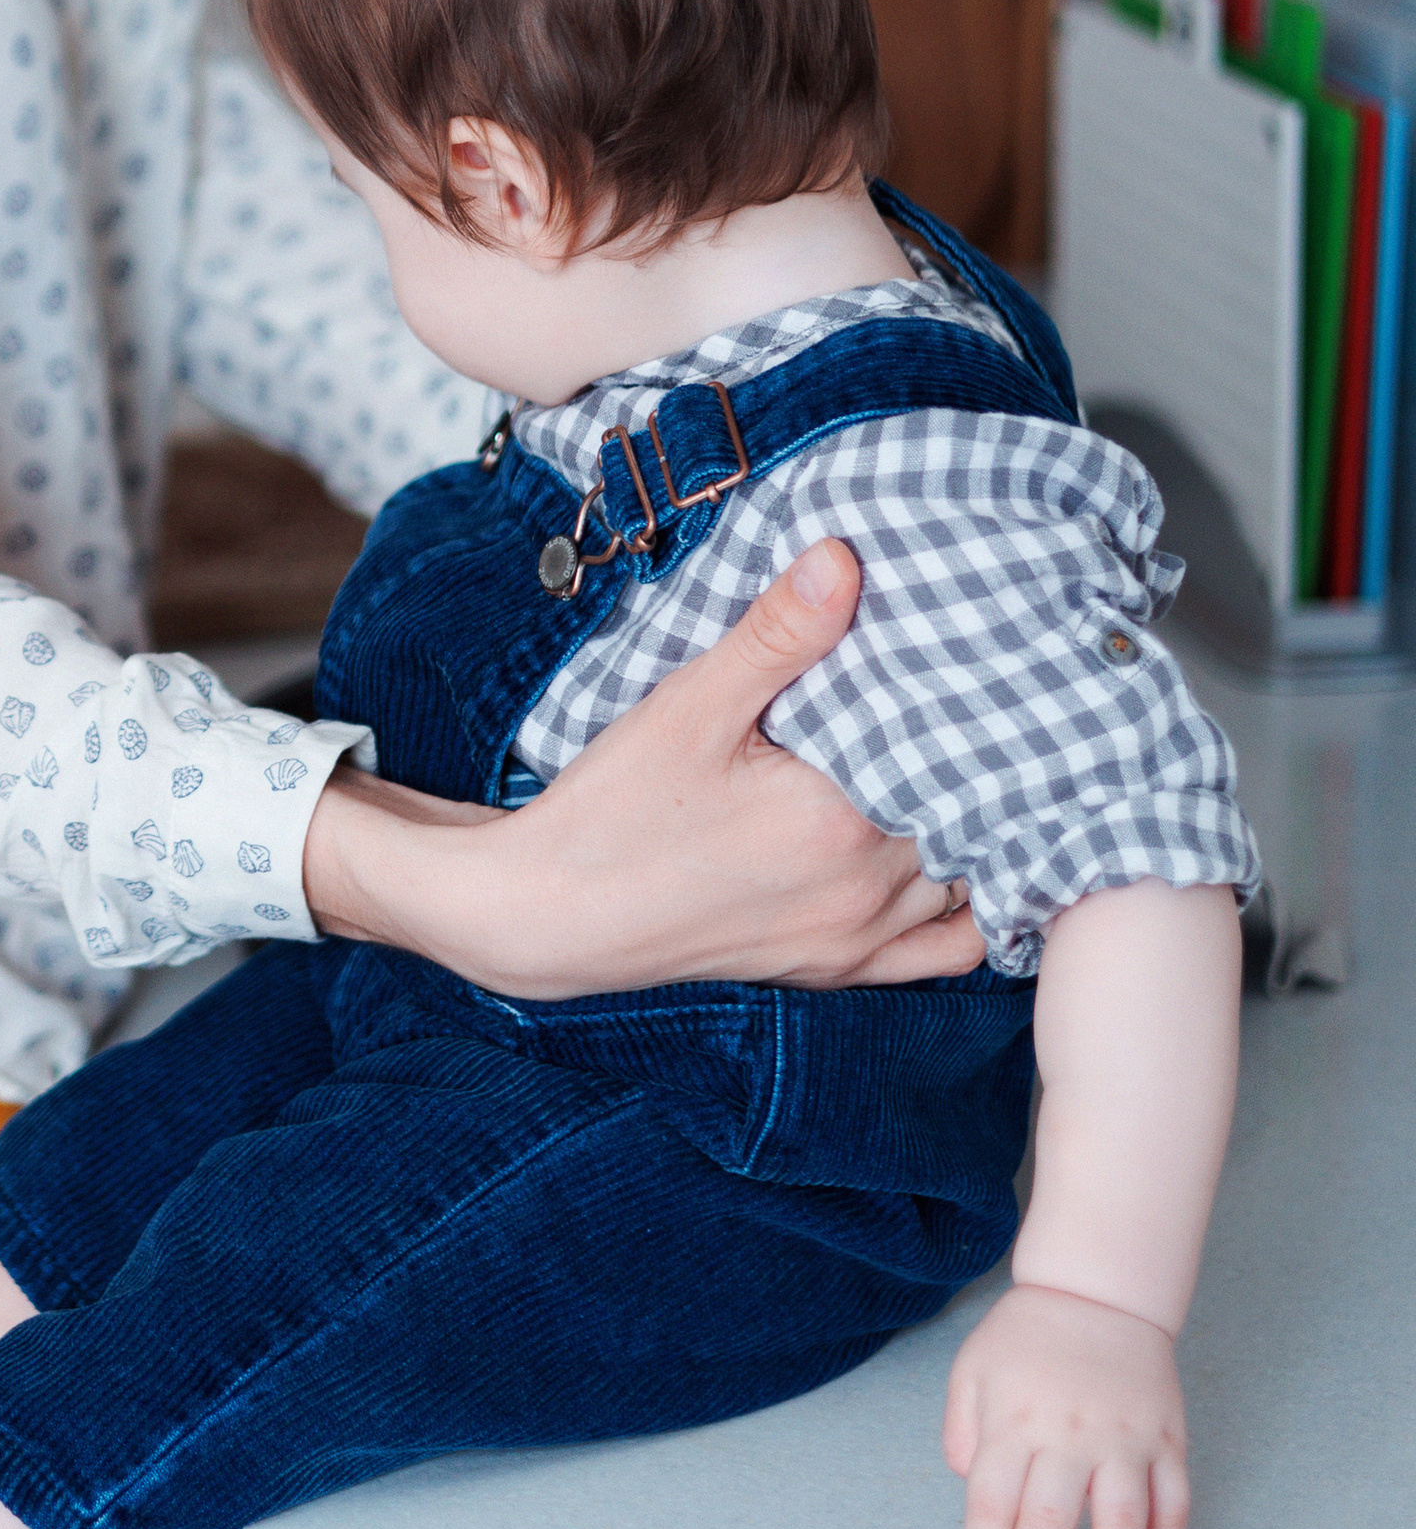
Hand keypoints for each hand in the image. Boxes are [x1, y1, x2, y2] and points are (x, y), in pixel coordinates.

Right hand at [305, 538, 982, 997]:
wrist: (549, 913)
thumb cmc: (610, 812)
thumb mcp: (688, 706)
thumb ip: (776, 635)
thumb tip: (844, 560)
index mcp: (841, 818)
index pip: (958, 749)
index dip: (973, 699)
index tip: (976, 653)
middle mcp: (865, 889)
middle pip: (973, 810)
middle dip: (977, 752)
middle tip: (980, 693)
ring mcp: (856, 937)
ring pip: (971, 875)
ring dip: (976, 820)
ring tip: (967, 758)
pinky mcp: (836, 967)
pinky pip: (946, 949)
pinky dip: (969, 903)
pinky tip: (956, 853)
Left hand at [943, 1281, 1189, 1528]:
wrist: (1099, 1290)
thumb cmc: (1027, 1334)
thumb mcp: (972, 1367)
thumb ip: (961, 1428)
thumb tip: (969, 1487)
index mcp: (1016, 1420)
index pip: (993, 1500)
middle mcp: (1071, 1435)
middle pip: (1051, 1521)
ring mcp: (1125, 1440)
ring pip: (1123, 1523)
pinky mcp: (1167, 1441)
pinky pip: (1172, 1507)